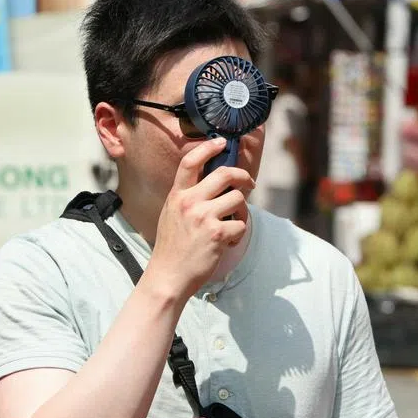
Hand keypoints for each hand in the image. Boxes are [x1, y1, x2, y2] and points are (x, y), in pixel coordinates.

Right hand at [145, 138, 253, 299]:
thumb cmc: (172, 248)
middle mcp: (189, 202)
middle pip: (225, 174)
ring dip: (241, 212)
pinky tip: (227, 242)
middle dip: (243, 176)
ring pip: (238, 199)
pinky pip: (241, 225)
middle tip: (249, 183)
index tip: (222, 142)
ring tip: (233, 225)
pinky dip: (238, 234)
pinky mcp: (217, 233)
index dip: (208, 147)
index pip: (191, 162)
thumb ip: (189, 198)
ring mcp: (204, 217)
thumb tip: (216, 186)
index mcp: (177, 195)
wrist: (168, 276)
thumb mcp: (172, 215)